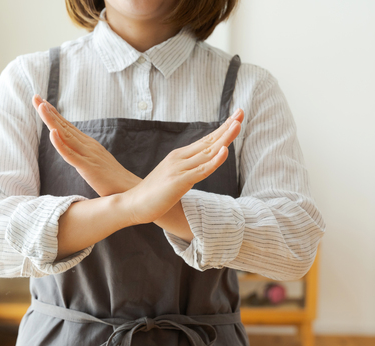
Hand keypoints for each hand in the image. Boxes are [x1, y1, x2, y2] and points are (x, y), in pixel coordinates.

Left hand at [32, 94, 139, 196]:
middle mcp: (88, 146)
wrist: (131, 190)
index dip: (54, 114)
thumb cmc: (114, 180)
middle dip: (48, 112)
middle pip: (64, 126)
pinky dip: (60, 143)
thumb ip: (86, 156)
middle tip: (35, 97)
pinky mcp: (88, 167)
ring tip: (41, 106)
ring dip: (52, 120)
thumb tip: (75, 153)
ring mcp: (88, 155)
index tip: (42, 102)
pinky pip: (71, 154)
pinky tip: (52, 133)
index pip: (68, 127)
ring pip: (65, 135)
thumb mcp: (96, 163)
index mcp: (89, 145)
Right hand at [119, 113, 242, 224]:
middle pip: (209, 141)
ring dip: (225, 138)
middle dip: (227, 127)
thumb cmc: (153, 194)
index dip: (222, 129)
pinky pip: (201, 171)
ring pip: (208, 153)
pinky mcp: (179, 182)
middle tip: (241, 112)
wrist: (133, 204)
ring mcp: (179, 169)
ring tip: (237, 125)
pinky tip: (224, 151)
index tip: (236, 117)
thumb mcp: (173, 177)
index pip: (206, 140)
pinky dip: (214, 161)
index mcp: (179, 156)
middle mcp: (180, 159)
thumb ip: (187, 170)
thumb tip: (200, 167)